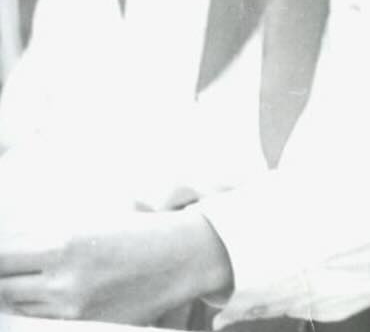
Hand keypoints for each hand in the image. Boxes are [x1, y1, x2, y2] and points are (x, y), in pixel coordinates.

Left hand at [0, 206, 232, 321]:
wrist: (180, 257)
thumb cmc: (137, 230)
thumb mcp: (91, 220)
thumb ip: (49, 234)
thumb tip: (13, 245)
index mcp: (64, 242)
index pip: (3, 255)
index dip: (0, 255)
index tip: (4, 253)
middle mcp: (63, 278)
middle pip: (4, 284)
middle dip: (6, 274)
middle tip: (17, 265)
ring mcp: (71, 308)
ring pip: (21, 305)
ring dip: (23, 292)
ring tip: (41, 276)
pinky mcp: (82, 326)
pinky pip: (44, 320)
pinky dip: (43, 307)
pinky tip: (57, 291)